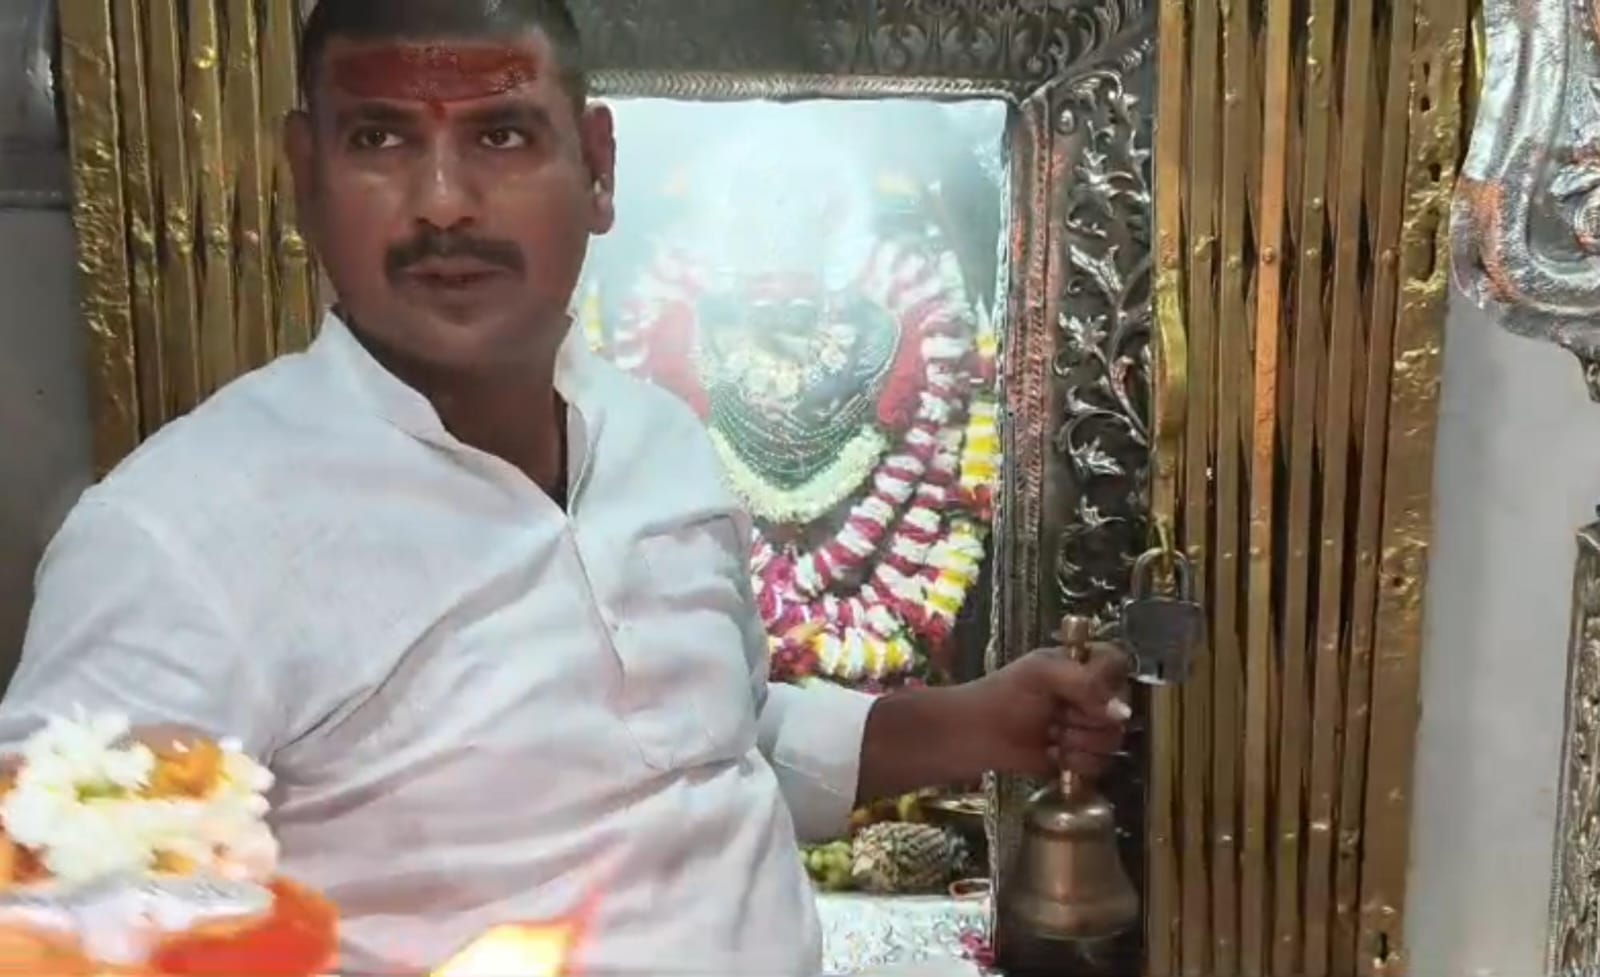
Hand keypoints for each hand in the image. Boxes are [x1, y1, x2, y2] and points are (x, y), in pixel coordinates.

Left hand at [949, 641, 1131, 779]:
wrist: (972, 736)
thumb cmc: (1002, 697)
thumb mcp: (1041, 675)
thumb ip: (1085, 684)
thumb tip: (1122, 712)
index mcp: (1078, 665)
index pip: (1117, 664)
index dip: (1109, 682)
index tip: (1086, 694)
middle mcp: (1086, 695)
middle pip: (1121, 708)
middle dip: (1088, 718)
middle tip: (1059, 716)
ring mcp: (1083, 728)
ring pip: (1112, 739)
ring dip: (1080, 742)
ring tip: (1052, 736)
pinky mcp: (1076, 759)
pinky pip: (1100, 765)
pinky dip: (1076, 763)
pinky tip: (1052, 755)